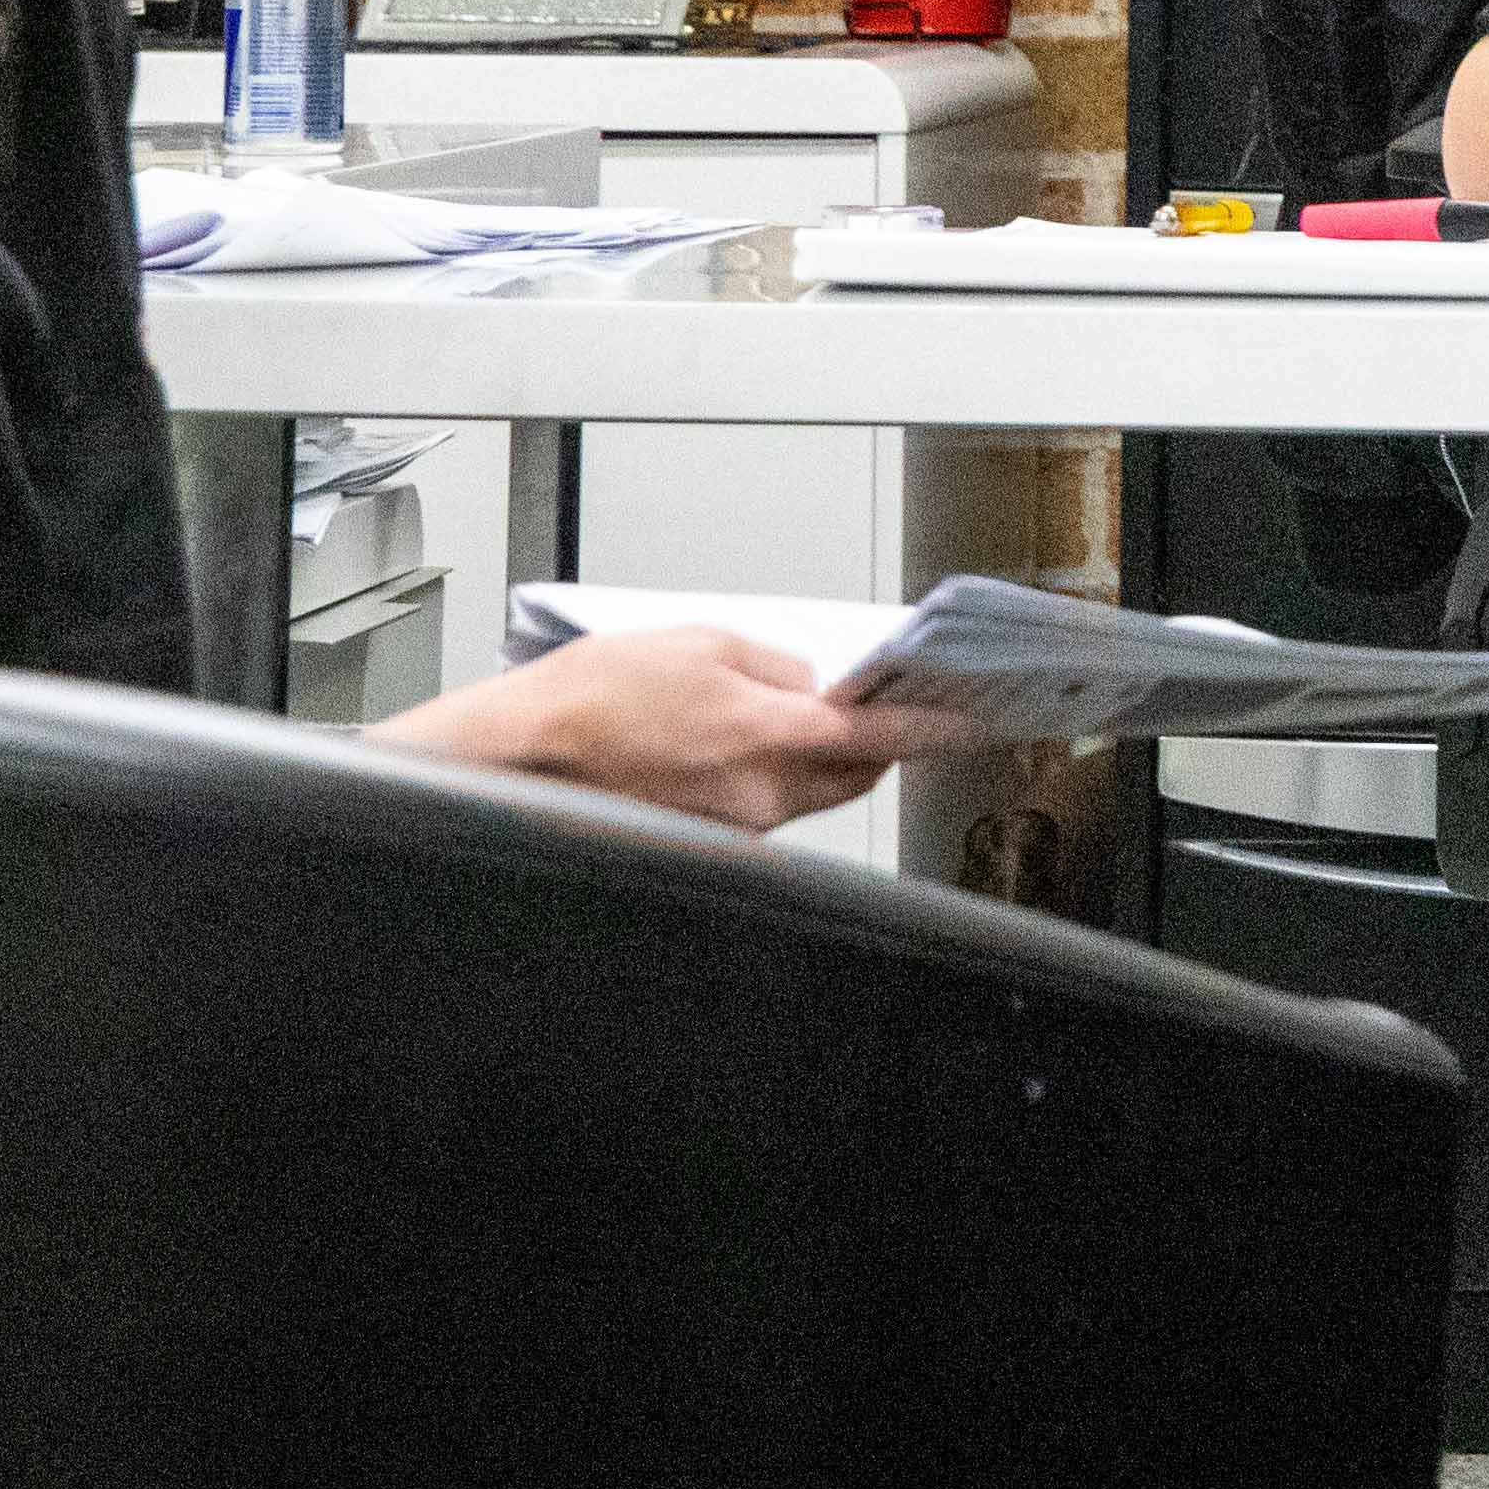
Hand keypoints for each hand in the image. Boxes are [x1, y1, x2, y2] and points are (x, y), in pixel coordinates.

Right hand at [383, 626, 953, 834]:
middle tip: (871, 704)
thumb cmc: (588, 699)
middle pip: (855, 772)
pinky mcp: (705, 846)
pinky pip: (760, 811)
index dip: (937, 727)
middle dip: (874, 740)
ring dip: (811, 759)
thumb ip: (774, 664)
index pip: (883, 734)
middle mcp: (760, 795)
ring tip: (764, 720)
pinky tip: (718, 752)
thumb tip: (813, 683)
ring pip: (807, 793)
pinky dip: (761, 780)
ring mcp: (734, 829)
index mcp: (767, 735)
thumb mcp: (697, 642)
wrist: (515, 760)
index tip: (973, 720)